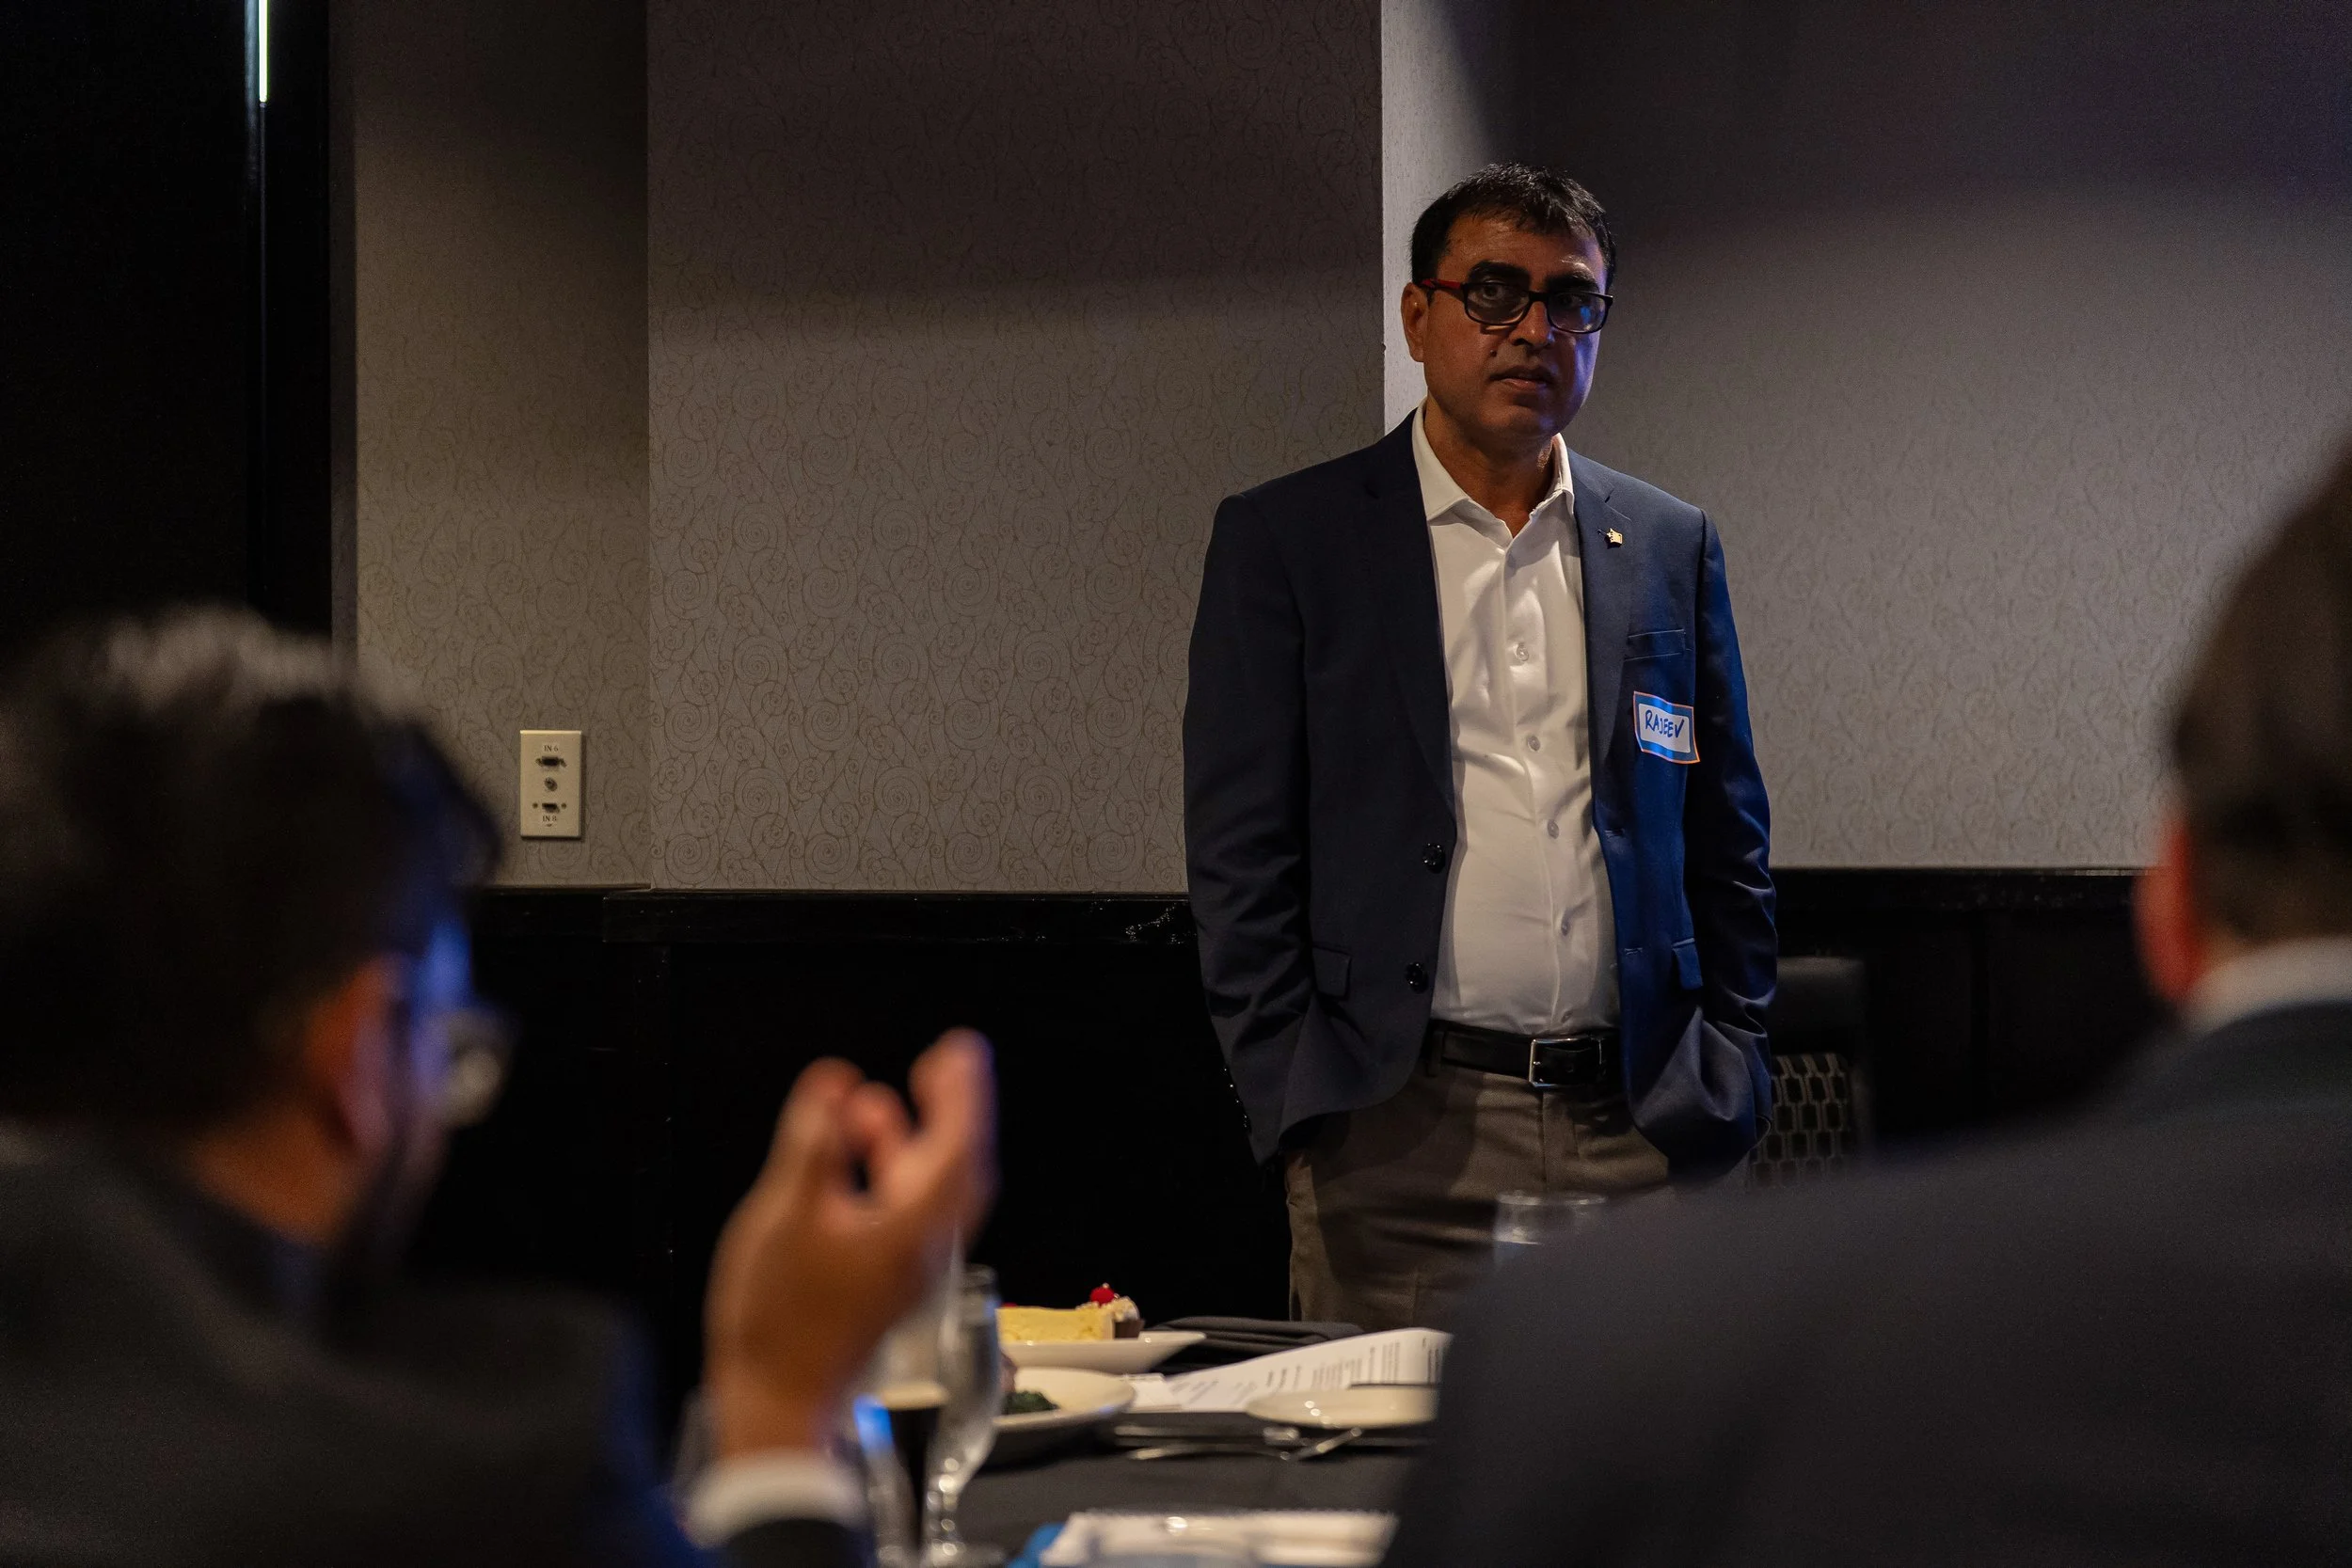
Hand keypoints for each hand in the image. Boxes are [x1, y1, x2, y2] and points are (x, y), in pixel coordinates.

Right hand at [702, 1030, 996, 1457]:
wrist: (775, 1400)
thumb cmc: (780, 1320)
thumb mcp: (787, 1216)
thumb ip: (814, 1144)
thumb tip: (836, 1082)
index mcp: (912, 1228)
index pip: (959, 1146)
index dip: (964, 1094)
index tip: (963, 1052)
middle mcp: (923, 1247)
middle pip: (957, 1165)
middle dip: (952, 1109)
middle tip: (943, 1062)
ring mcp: (907, 1267)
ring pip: (929, 1189)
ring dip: (913, 1139)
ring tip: (879, 1100)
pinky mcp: (886, 1281)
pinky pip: (905, 1211)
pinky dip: (890, 1172)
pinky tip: (852, 1159)